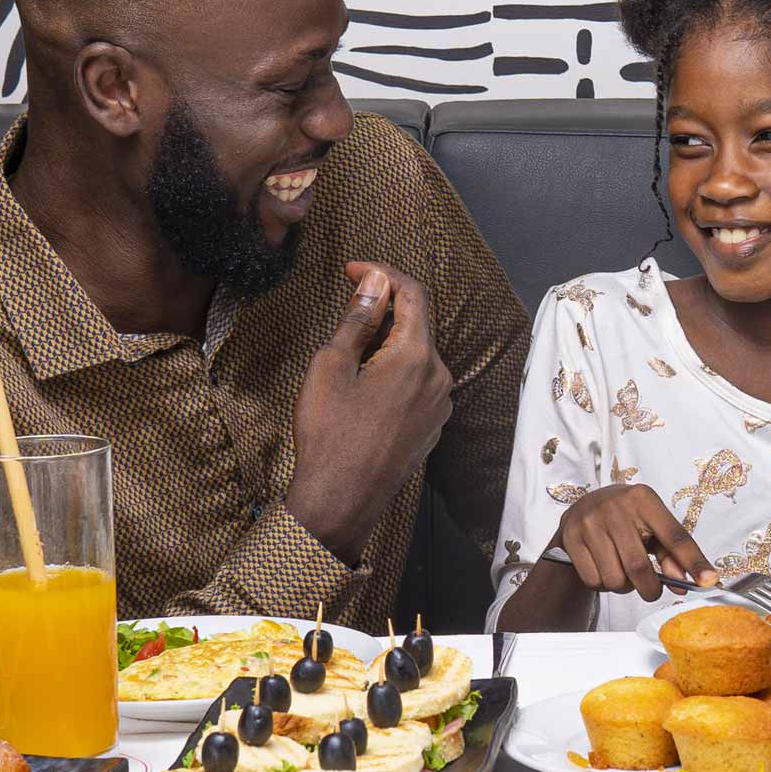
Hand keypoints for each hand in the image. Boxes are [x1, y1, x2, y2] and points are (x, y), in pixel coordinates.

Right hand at [287, 262, 453, 560]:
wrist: (341, 501)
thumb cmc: (330, 433)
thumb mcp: (333, 366)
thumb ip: (360, 319)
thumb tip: (377, 283)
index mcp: (418, 356)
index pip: (413, 294)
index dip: (383, 274)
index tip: (354, 270)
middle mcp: (440, 378)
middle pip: (418, 325)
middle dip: (386, 308)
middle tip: (349, 302)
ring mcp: (440, 407)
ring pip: (418, 357)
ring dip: (390, 342)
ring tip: (352, 349)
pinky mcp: (433, 429)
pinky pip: (419, 385)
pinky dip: (397, 372)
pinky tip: (367, 384)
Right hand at [547, 485, 718, 602]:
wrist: (585, 506)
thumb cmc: (627, 518)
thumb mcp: (652, 525)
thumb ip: (671, 553)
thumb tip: (683, 583)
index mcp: (644, 499)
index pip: (675, 535)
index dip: (693, 561)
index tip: (709, 581)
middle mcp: (616, 507)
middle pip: (639, 566)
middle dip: (650, 588)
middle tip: (653, 590)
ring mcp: (590, 521)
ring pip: (615, 578)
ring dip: (624, 587)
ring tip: (623, 572)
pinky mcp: (571, 537)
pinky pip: (594, 580)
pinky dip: (603, 584)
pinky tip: (604, 568)